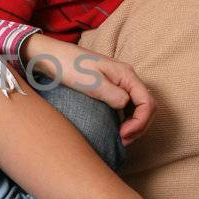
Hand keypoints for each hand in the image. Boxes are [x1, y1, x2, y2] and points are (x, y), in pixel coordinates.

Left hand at [23, 35, 155, 142]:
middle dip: (140, 127)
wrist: (51, 57)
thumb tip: (126, 106)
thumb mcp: (91, 82)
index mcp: (126, 75)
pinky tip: (115, 129)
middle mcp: (127, 78)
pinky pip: (126, 106)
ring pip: (138, 108)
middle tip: (122, 141)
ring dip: (134, 125)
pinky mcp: (110, 88)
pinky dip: (126, 120)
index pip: (147, 103)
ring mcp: (120, 83)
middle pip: (147, 107)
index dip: (140, 122)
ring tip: (120, 139)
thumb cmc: (69, 66)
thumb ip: (113, 95)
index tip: (123, 134)